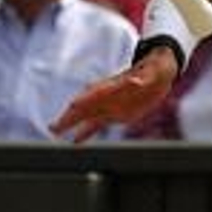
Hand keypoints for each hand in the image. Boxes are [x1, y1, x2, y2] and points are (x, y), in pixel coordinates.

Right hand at [50, 49, 178, 142]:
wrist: (159, 73)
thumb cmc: (154, 69)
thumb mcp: (152, 73)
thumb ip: (142, 79)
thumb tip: (136, 81)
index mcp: (116, 85)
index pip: (95, 92)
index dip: (84, 100)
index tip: (72, 105)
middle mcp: (108, 96)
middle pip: (84, 106)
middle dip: (69, 117)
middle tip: (53, 127)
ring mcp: (109, 106)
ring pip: (85, 116)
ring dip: (70, 124)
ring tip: (54, 131)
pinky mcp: (114, 115)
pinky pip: (96, 124)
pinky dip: (85, 133)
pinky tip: (74, 141)